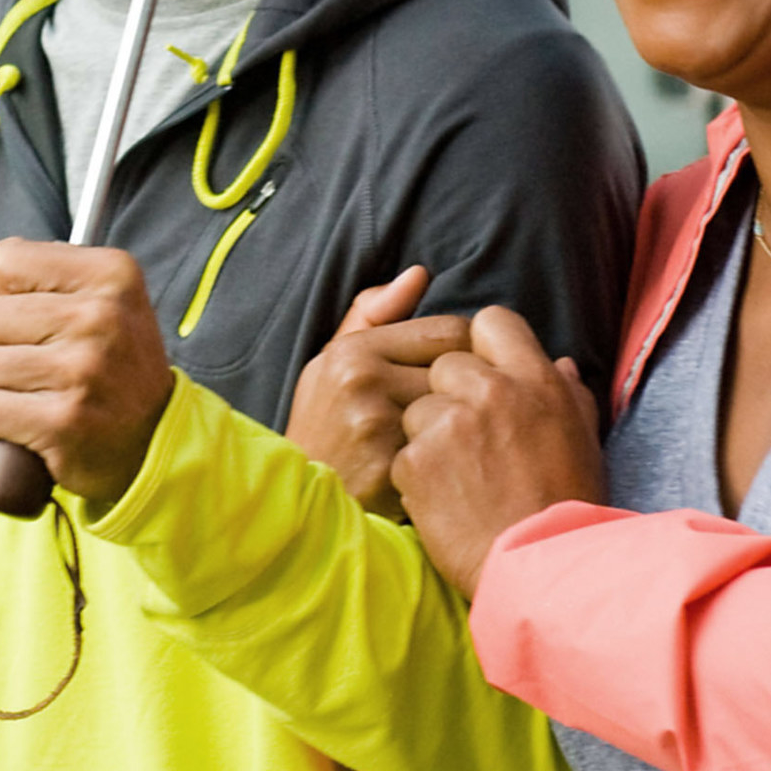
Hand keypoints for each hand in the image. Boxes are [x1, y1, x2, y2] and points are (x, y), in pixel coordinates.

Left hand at [0, 239, 176, 508]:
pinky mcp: (61, 422)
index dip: (8, 294)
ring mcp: (81, 371)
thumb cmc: (112, 363)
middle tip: (46, 364)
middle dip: (2, 344)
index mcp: (113, 275)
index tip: (38, 317)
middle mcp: (102, 317)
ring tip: (40, 393)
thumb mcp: (96, 298)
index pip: (10, 263)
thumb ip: (31, 269)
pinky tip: (29, 421)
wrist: (153, 440)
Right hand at [287, 266, 473, 517]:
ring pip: (461, 412)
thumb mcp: (334, 360)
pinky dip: (457, 461)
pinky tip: (448, 469)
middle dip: (470, 391)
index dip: (466, 354)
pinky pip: (451, 454)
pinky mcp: (391, 472)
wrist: (300, 497)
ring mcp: (377, 428)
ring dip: (468, 427)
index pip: (450, 331)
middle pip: (462, 371)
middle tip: (469, 410)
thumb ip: (375, 313)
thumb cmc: (324, 423)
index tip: (460, 377)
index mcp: (354, 349)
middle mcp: (363, 381)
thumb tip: (421, 273)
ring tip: (461, 439)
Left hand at [394, 306, 604, 599]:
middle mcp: (491, 390)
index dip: (482, 346)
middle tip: (468, 438)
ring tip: (459, 477)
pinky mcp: (416, 459)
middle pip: (446, 363)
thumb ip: (567, 393)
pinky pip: (405, 451)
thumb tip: (558, 363)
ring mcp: (449, 423)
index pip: (491, 322)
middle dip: (450, 394)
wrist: (539, 569)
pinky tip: (444, 500)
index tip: (482, 373)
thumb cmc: (567, 506)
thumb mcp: (582, 439)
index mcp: (536, 379)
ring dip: (429, 436)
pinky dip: (417, 475)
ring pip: (419, 407)